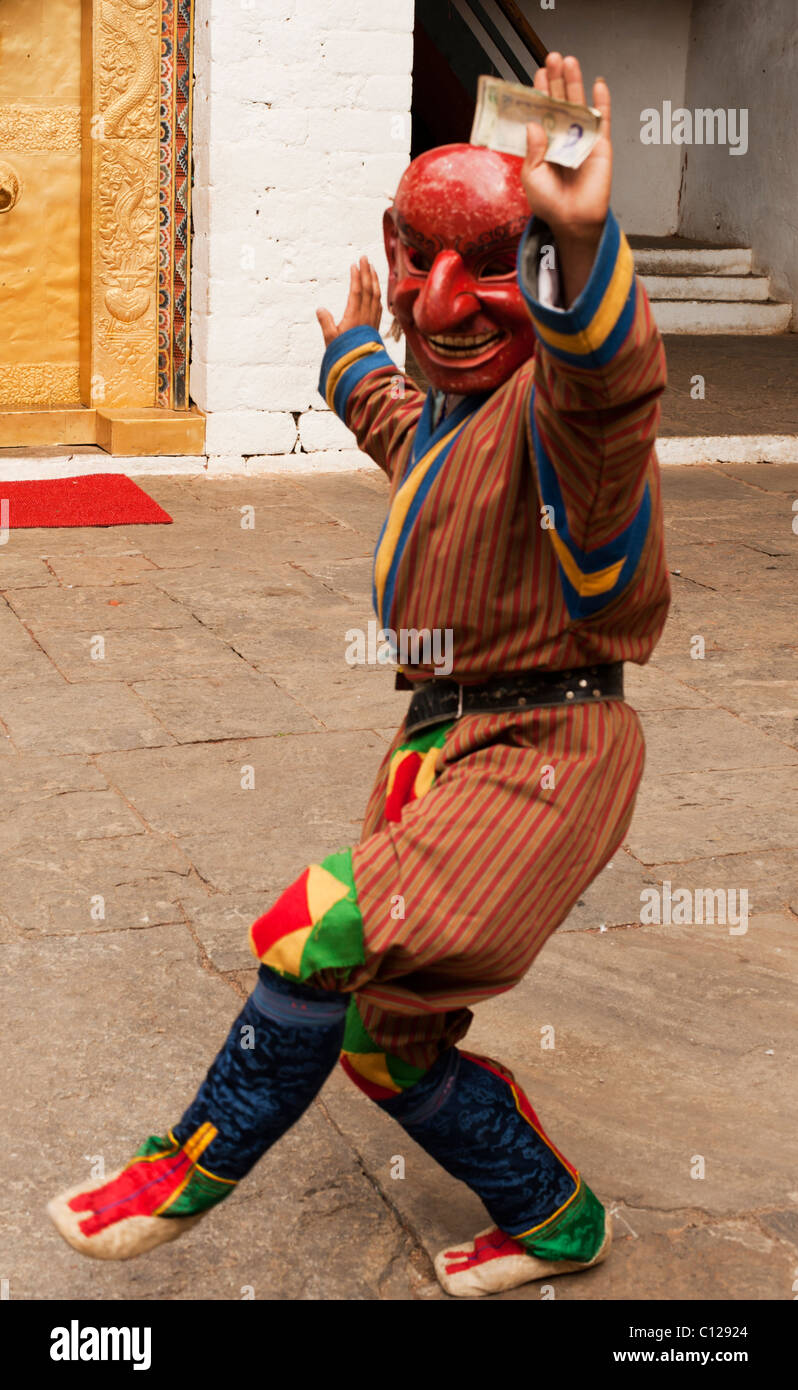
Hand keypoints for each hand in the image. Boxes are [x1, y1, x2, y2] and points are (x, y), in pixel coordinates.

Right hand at [317, 256, 381, 346]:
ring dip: (374, 280)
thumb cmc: (344, 354)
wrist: (361, 368)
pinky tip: (375, 288)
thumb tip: (320, 309)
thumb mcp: (330, 340)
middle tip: (364, 258)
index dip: (356, 278)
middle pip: (368, 290)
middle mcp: (366, 316)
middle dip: (367, 272)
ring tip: (371, 267)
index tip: (354, 265)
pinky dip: (377, 293)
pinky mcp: (375, 325)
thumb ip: (326, 323)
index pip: (357, 292)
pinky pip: (378, 304)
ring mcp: (372, 320)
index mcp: (354, 317)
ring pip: (376, 295)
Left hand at [521, 55, 611, 304]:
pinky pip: (601, 120)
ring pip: (579, 104)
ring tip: (569, 61)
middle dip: (556, 79)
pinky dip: (601, 102)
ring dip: (575, 82)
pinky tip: (597, 85)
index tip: (537, 74)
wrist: (572, 221)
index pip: (541, 111)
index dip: (540, 92)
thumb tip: (534, 123)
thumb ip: (533, 150)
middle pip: (560, 101)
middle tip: (552, 58)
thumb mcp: (532, 176)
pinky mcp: (599, 145)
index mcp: (544, 142)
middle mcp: (562, 136)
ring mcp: (581, 138)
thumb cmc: (549, 203)